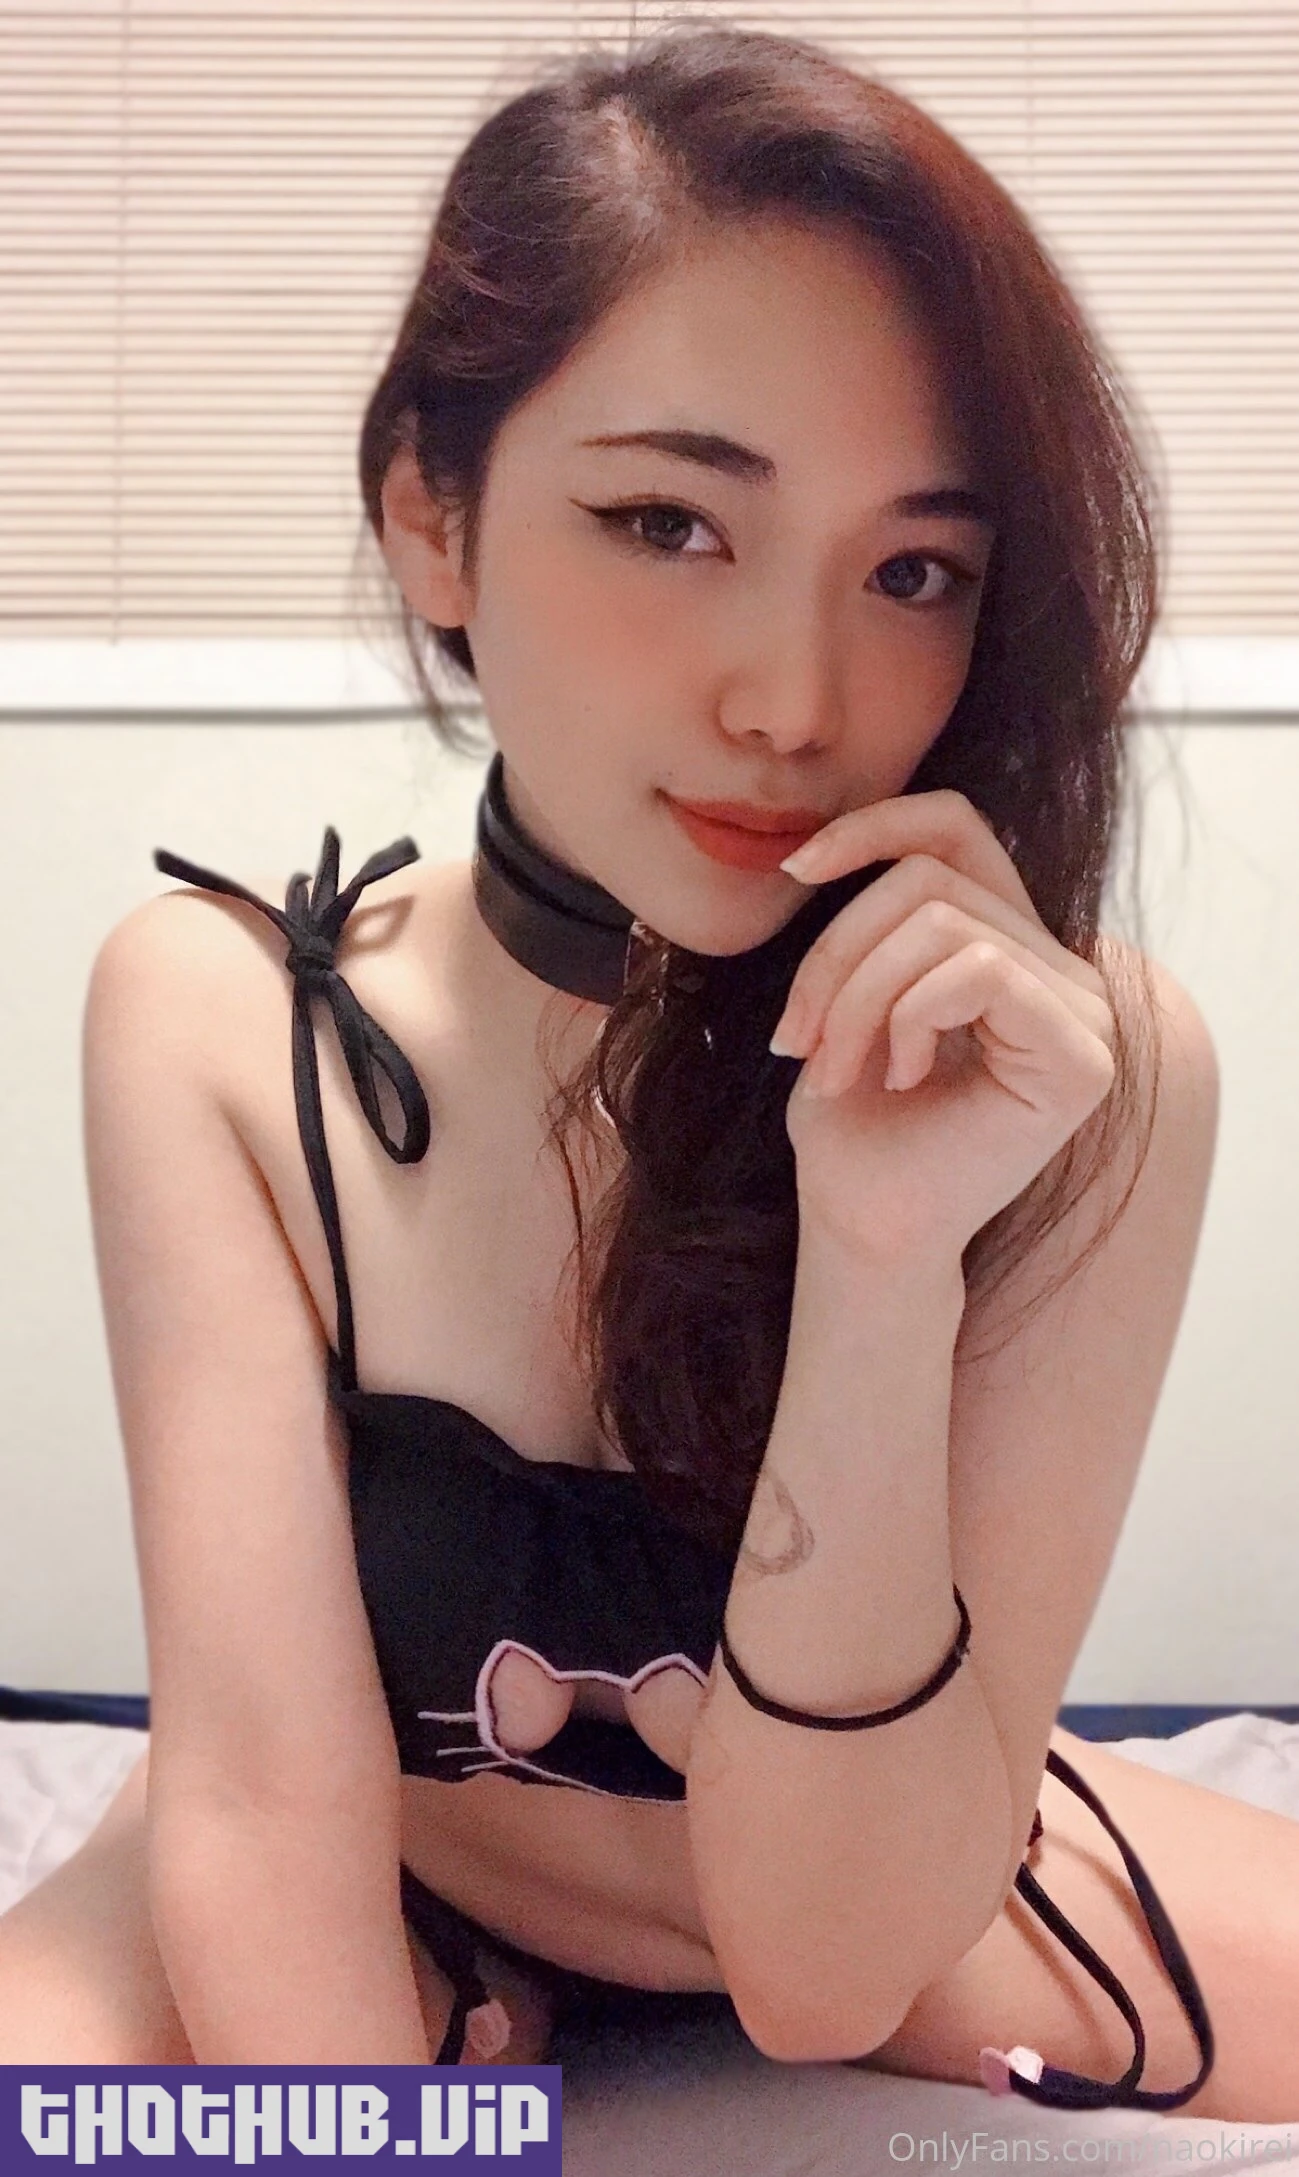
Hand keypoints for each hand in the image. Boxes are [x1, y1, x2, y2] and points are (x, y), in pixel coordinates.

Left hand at [769, 789, 1117, 1262]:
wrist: (865, 1229)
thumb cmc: (852, 1130)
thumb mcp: (847, 999)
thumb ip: (871, 921)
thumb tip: (827, 839)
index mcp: (1012, 947)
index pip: (956, 829)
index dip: (874, 826)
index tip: (794, 868)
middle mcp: (1062, 972)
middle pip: (931, 880)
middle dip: (838, 955)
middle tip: (797, 1041)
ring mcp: (1083, 1013)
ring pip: (945, 924)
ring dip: (858, 996)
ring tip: (833, 1069)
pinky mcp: (1082, 1056)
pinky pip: (982, 970)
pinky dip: (911, 1016)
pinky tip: (900, 1078)